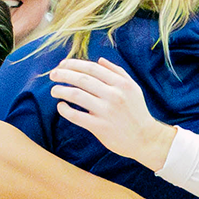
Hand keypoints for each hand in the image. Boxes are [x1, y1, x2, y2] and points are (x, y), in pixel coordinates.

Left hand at [48, 57, 175, 170]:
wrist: (145, 138)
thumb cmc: (137, 111)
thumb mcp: (133, 88)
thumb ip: (117, 72)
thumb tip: (99, 60)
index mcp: (121, 83)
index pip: (92, 68)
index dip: (74, 64)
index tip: (62, 64)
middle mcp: (114, 95)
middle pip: (82, 79)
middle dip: (63, 74)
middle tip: (52, 75)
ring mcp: (107, 111)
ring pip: (77, 95)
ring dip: (61, 90)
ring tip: (54, 90)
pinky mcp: (100, 127)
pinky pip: (77, 116)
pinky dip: (65, 110)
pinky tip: (61, 106)